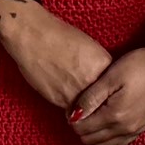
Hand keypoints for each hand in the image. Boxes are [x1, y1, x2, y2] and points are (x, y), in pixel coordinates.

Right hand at [0, 0, 112, 116]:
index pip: (112, 85)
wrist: (32, 35)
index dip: (106, 89)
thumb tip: (101, 80)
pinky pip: (70, 109)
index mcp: (103, 64)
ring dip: (83, 106)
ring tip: (74, 95)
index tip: (103, 92)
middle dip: (96, 100)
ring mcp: (77, 92)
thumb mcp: (89, 47)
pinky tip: (62, 92)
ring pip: (86, 108)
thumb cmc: (58, 35)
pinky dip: (69, 106)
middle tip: (88, 97)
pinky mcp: (60, 100)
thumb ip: (98, 65)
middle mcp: (93, 80)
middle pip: (101, 99)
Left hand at [67, 35, 144, 144]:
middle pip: (92, 140)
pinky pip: (121, 142)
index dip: (72, 120)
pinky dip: (110, 138)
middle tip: (80, 111)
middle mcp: (125, 129)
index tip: (71, 106)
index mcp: (114, 116)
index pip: (83, 129)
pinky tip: (108, 124)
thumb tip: (73, 115)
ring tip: (92, 116)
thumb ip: (90, 98)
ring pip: (106, 144)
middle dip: (82, 129)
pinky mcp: (144, 126)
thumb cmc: (140, 65)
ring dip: (95, 135)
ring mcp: (136, 130)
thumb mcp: (111, 76)